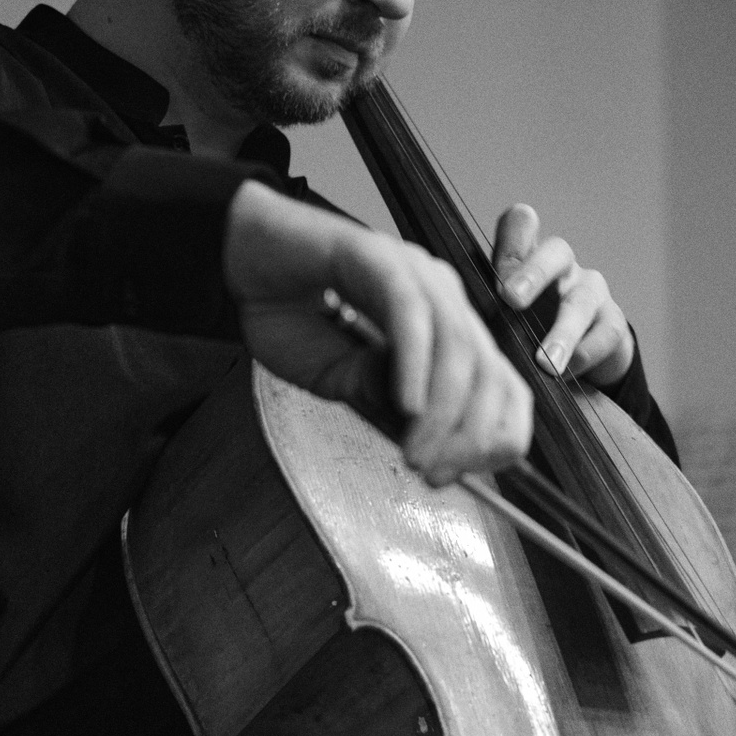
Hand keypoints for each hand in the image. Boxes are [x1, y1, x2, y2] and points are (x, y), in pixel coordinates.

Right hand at [224, 182, 531, 485]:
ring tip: (416, 454)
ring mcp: (415, 273)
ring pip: (458, 350)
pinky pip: (411, 317)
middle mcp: (441, 296)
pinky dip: (414, 369)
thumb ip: (382, 403)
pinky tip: (405, 407)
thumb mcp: (339, 380)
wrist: (234, 260)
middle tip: (435, 475)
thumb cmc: (287, 313)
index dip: (494, 437)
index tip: (460, 477)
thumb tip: (426, 441)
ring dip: (442, 414)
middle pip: (491, 373)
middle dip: (471, 437)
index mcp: (443, 325)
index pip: (501, 386)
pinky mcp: (378, 258)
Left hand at [492, 203, 634, 386]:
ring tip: (546, 363)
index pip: (520, 225)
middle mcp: (562, 266)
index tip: (496, 276)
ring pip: (581, 301)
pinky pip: (605, 333)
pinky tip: (567, 373)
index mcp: (528, 257)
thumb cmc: (526, 329)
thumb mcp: (500, 314)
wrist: (580, 355)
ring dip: (562, 332)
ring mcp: (591, 291)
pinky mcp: (612, 322)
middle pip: (555, 252)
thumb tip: (453, 325)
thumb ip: (481, 309)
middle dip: (533, 273)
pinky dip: (585, 354)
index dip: (511, 237)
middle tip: (511, 298)